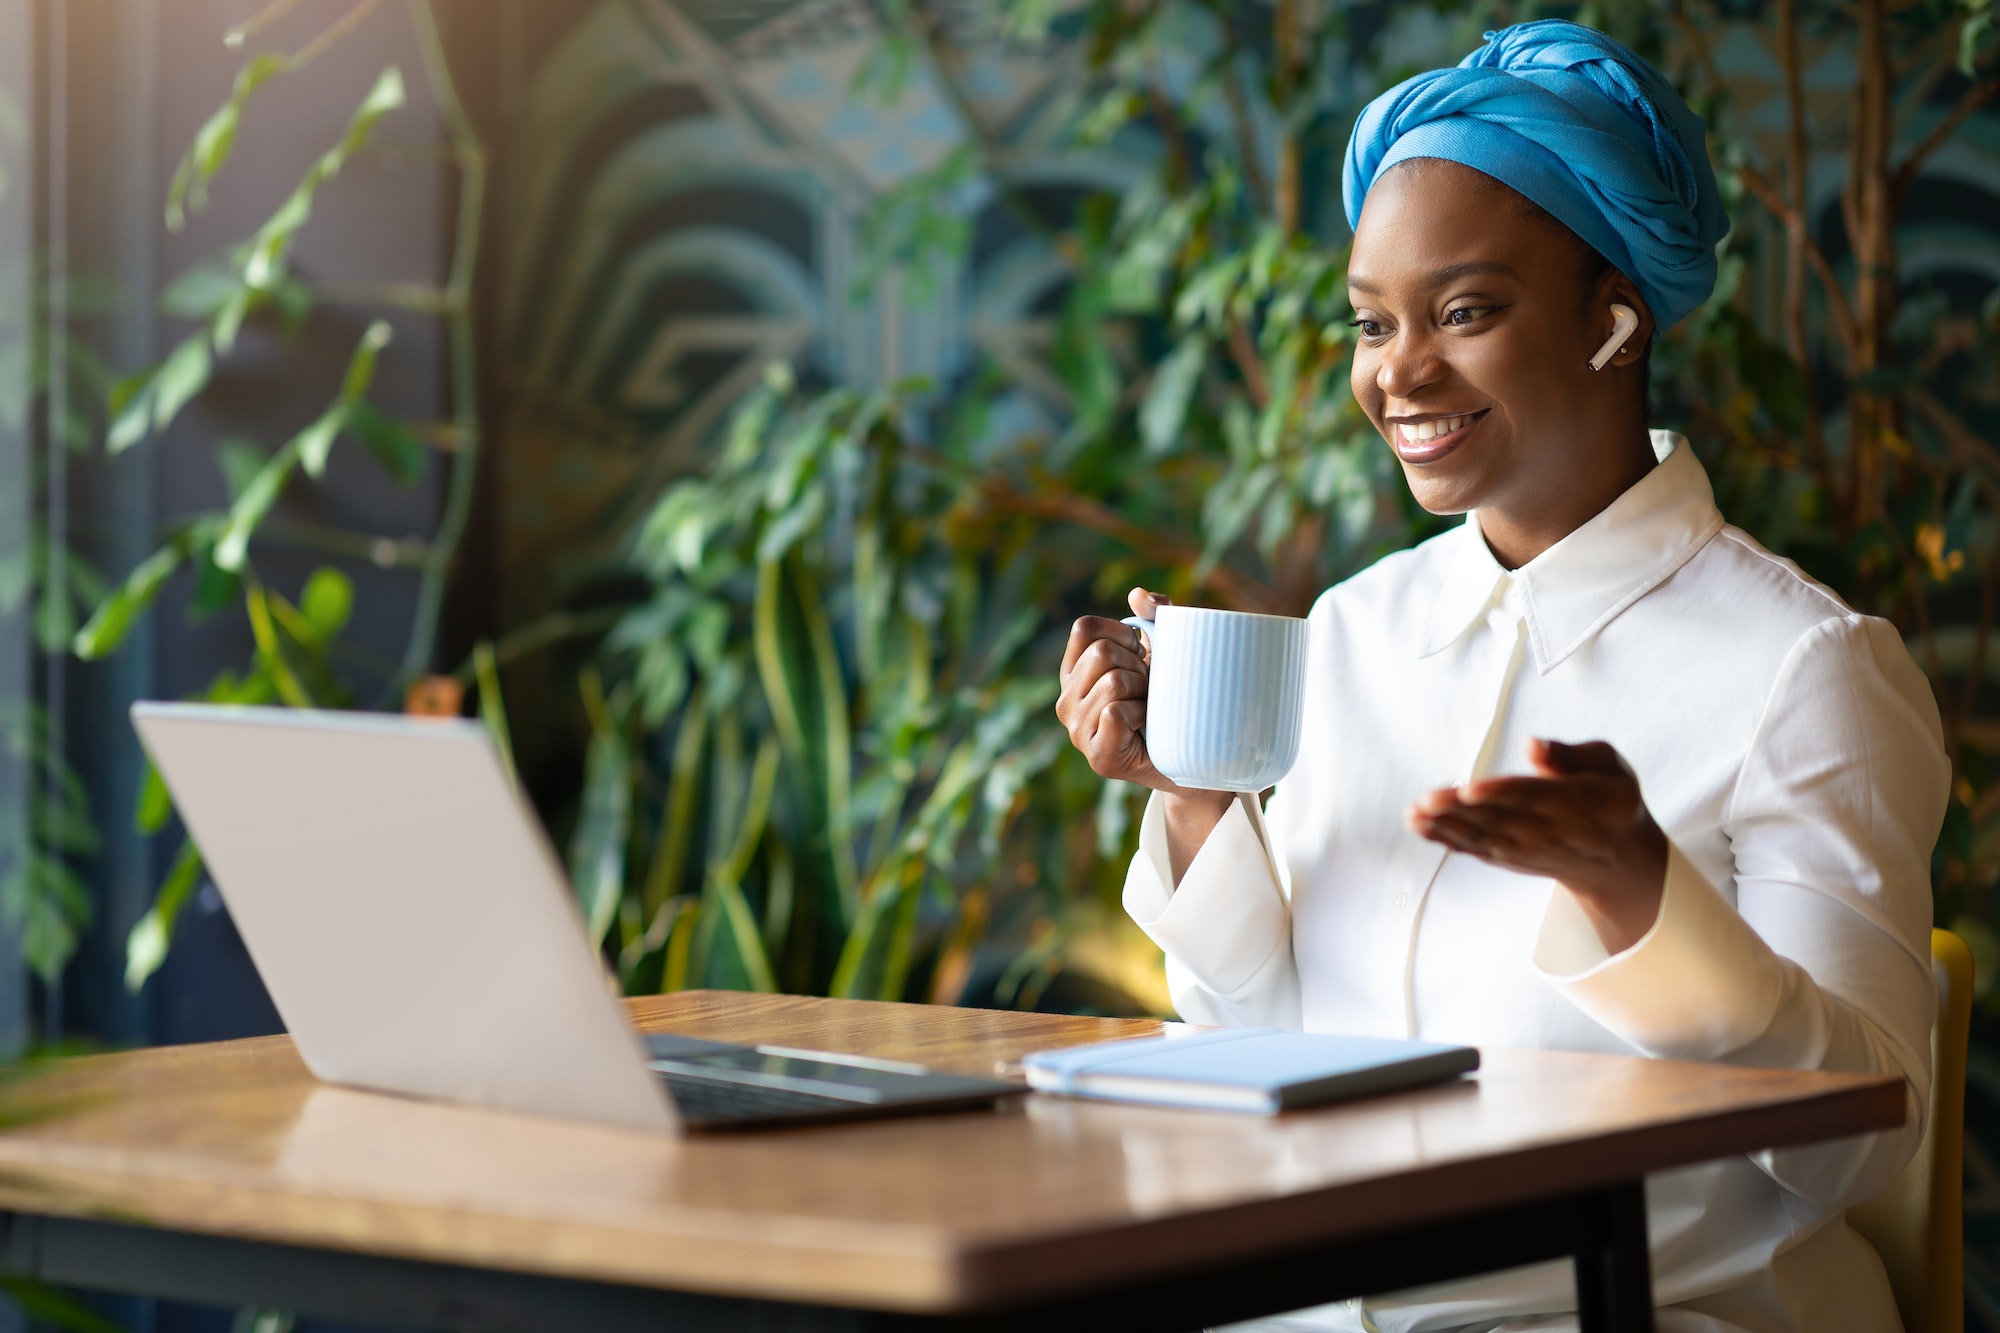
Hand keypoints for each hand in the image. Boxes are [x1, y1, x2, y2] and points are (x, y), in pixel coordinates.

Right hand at [1057, 588, 1230, 881]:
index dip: (1121, 632)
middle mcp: (1067, 701)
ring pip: (1113, 682)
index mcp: (1074, 672)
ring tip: (1150, 708)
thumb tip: (1137, 596)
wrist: (1193, 756)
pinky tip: (1147, 727)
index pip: (1084, 628)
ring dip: (1143, 691)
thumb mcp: (1165, 651)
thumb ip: (1155, 616)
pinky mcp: (1098, 756)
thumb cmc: (1172, 699)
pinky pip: (1116, 713)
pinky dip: (1140, 715)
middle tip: (1149, 688)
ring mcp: (1078, 731)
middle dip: (1137, 665)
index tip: (1141, 653)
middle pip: (1101, 653)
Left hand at [1405, 738, 1667, 954]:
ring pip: (1482, 837)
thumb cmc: (1612, 800)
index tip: (1470, 788)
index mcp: (1577, 803)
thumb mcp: (1611, 767)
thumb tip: (1532, 744)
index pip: (1534, 797)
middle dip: (1460, 810)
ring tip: (1414, 813)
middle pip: (1499, 819)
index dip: (1500, 793)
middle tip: (1427, 799)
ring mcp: (1527, 849)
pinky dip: (1446, 839)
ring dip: (1445, 826)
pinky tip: (1419, 826)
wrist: (1616, 862)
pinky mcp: (1510, 858)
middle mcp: (1549, 831)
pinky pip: (1475, 849)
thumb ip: (1573, 754)